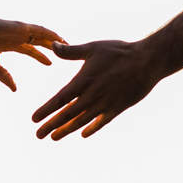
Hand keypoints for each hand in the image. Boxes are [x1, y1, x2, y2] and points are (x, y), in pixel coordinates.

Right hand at [0, 14, 64, 91]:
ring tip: (69, 45)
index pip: (30, 50)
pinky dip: (51, 34)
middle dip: (51, 47)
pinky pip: (41, 30)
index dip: (40, 56)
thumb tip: (14, 89)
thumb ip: (4, 76)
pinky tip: (61, 39)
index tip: (50, 63)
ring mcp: (21, 31)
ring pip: (43, 35)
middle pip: (40, 41)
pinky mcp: (22, 27)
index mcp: (10, 43)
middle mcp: (18, 36)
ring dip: (56, 40)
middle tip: (66, 53)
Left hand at [31, 38, 167, 138]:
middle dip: (51, 125)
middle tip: (38, 135)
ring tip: (54, 137)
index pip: (60, 99)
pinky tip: (83, 134)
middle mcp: (92, 96)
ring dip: (66, 130)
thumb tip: (53, 46)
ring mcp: (105, 104)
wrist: (148, 61)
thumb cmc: (119, 52)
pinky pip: (101, 122)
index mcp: (83, 81)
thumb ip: (71, 51)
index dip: (46, 110)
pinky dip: (92, 128)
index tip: (34, 119)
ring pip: (81, 121)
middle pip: (67, 114)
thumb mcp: (93, 48)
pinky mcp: (117, 108)